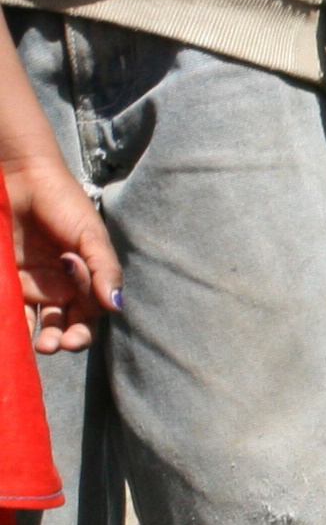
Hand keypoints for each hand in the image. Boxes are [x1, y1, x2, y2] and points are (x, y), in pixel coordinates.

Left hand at [4, 151, 116, 353]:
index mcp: (85, 280)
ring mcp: (31, 284)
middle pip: (64, 325)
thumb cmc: (63, 203)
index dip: (82, 327)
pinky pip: (11, 307)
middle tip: (56, 345)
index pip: (89, 313)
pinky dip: (14, 322)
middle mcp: (59, 287)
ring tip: (40, 346)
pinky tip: (14, 330)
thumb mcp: (91, 236)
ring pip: (37, 322)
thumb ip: (105, 270)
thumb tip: (116, 306)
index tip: (73, 334)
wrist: (21, 178)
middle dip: (63, 340)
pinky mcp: (6, 279)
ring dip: (39, 339)